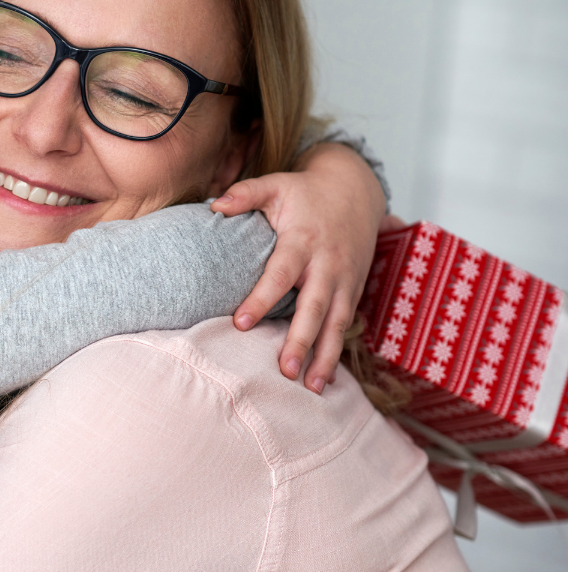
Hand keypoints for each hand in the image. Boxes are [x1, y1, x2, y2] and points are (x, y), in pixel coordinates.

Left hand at [210, 142, 385, 391]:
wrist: (356, 189)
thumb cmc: (306, 192)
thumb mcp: (276, 184)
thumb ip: (246, 194)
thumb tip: (214, 205)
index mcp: (303, 240)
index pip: (280, 274)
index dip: (261, 299)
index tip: (240, 323)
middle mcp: (328, 264)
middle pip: (315, 306)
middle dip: (302, 339)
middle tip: (285, 370)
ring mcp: (345, 280)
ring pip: (337, 323)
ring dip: (326, 357)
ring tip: (310, 387)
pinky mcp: (354, 290)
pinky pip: (347, 326)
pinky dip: (338, 353)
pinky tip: (324, 380)